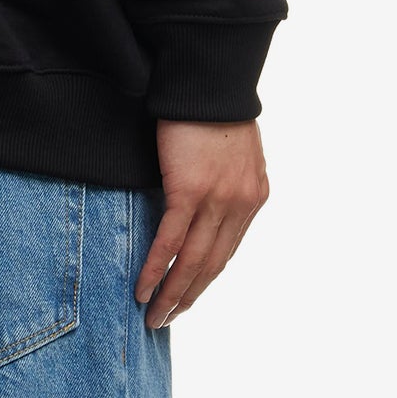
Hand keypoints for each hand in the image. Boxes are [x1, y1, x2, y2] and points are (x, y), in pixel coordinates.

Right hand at [135, 119, 269, 328]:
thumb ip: (226, 179)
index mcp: (253, 196)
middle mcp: (240, 204)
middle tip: (167, 320)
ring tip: (154, 316)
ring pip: (193, 261)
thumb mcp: (233, 149)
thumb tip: (208, 197)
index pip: (227, 249)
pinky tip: (143, 288)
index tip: (187, 295)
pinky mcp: (189, 191)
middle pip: (212, 265)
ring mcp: (216, 200)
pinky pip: (171, 241)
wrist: (207, 78)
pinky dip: (156, 268)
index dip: (205, 277)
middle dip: (188, 296)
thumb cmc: (213, 104)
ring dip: (172, 293)